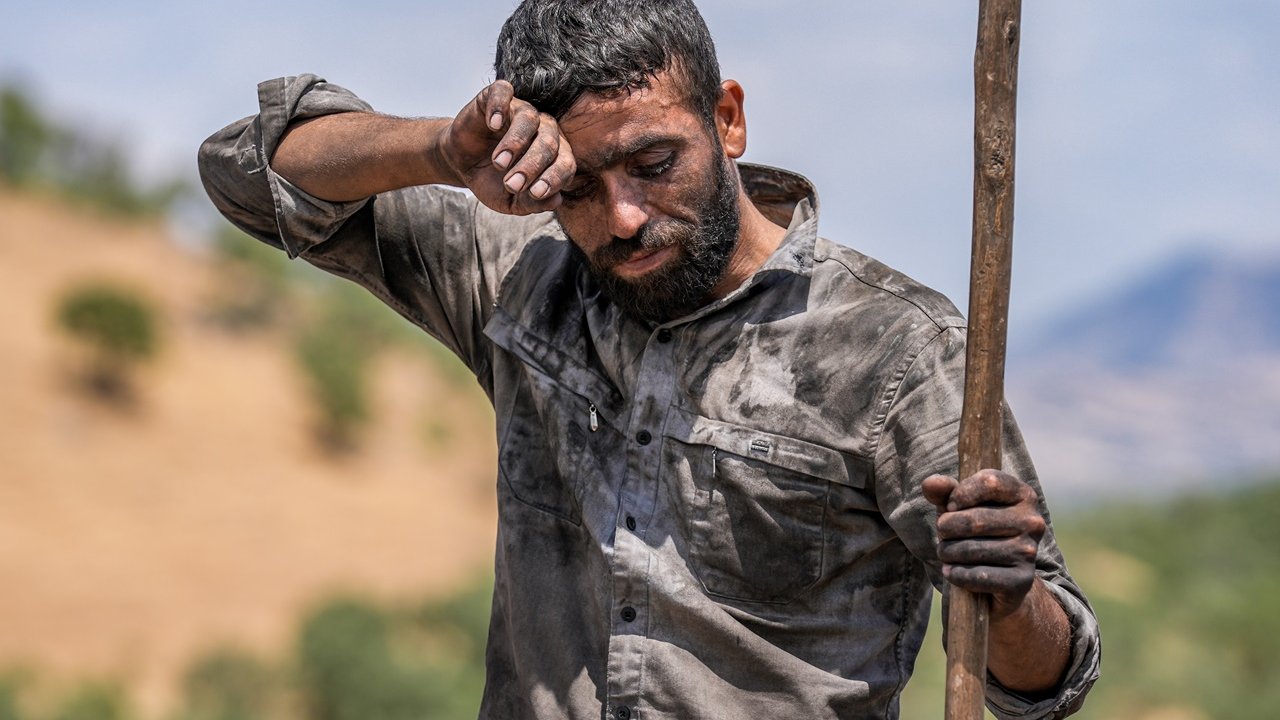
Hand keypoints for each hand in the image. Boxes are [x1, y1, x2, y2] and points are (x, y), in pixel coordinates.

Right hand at [439, 80, 576, 215]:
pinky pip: (503, 92)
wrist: (461, 165)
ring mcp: (520, 111)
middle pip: (548, 142)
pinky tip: (492, 125)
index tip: (535, 193)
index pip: (565, 163)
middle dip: (531, 166)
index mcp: (554, 155)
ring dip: (515, 142)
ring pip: (529, 118)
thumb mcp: (511, 201)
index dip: (554, 178)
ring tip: (499, 163)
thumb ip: (533, 203)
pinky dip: (499, 106)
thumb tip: (556, 200)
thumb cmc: (492, 181)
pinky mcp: (495, 98)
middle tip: (511, 184)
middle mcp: (542, 129)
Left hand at [922, 469, 1045, 618]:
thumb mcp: (960, 506)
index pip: (989, 483)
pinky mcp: (1022, 580)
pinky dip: (958, 575)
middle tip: (942, 535)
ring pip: (972, 550)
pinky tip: (951, 572)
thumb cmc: (976, 531)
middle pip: (975, 520)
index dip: (960, 494)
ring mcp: (1029, 552)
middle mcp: (1032, 522)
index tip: (950, 507)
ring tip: (945, 553)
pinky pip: (979, 576)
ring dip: (948, 553)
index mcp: (1023, 495)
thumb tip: (931, 484)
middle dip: (946, 529)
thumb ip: (945, 492)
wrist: (1001, 577)